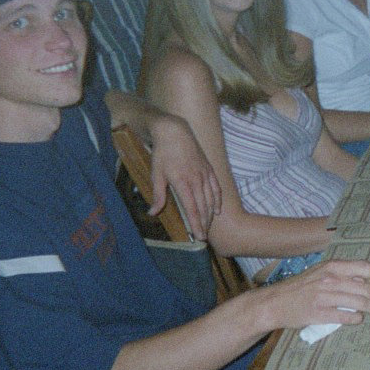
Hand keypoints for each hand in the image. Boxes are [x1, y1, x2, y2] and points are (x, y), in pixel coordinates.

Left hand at [145, 114, 220, 238]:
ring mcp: (204, 174)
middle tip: (204, 237)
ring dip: (211, 214)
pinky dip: (218, 200)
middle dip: (204, 223)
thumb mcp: (156, 174)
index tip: (199, 236)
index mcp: (182, 182)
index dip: (196, 224)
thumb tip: (152, 213)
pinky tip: (218, 210)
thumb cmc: (163, 154)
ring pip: (211, 199)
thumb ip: (158, 195)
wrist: (175, 132)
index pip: (192, 208)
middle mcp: (196, 180)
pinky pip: (216, 188)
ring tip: (209, 226)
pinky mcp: (209, 169)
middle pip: (203, 206)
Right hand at [259, 259, 369, 329]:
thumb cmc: (299, 287)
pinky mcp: (320, 314)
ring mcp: (325, 297)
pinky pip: (346, 317)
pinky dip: (356, 319)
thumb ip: (339, 273)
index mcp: (331, 267)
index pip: (365, 268)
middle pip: (365, 288)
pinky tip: (357, 319)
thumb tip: (363, 280)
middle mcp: (329, 280)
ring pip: (359, 303)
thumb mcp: (319, 272)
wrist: (275, 302)